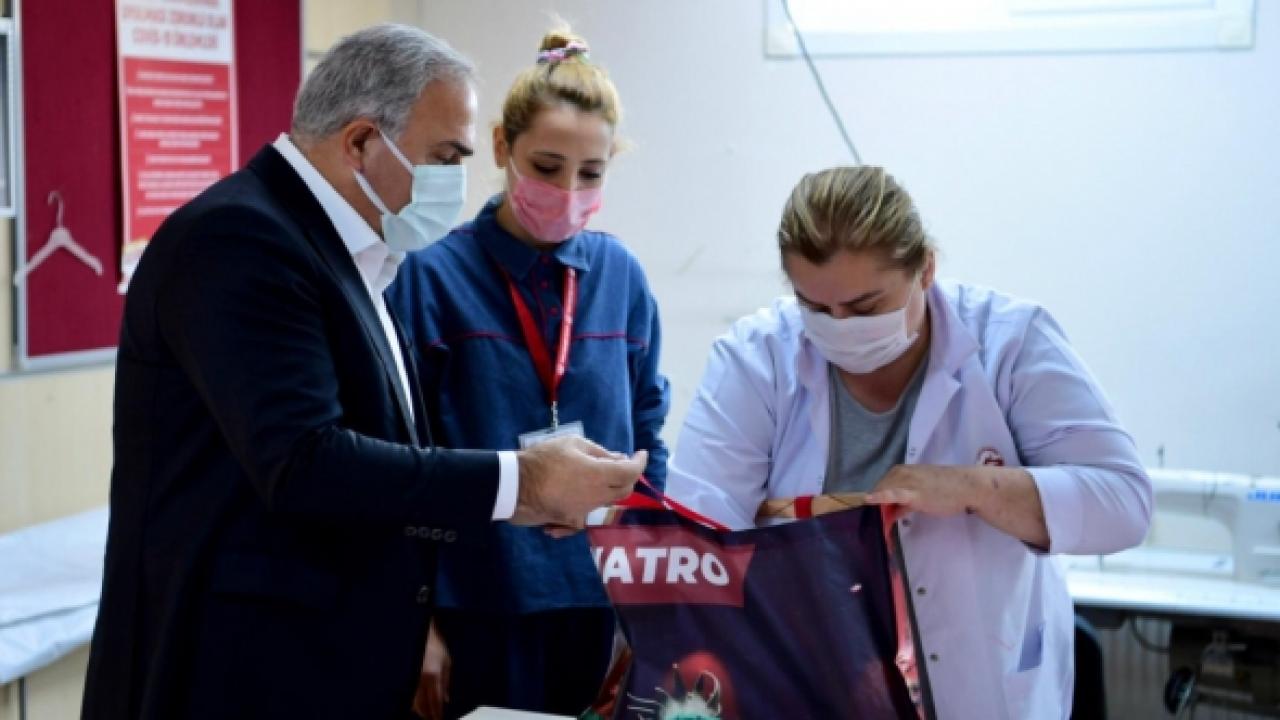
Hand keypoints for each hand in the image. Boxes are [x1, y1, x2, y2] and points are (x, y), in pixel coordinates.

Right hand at [412, 621, 450, 719]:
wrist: (420, 631)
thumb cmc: (435, 645)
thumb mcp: (447, 662)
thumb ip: (447, 682)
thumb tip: (446, 699)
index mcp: (434, 675)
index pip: (435, 700)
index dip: (437, 712)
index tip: (438, 719)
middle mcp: (421, 678)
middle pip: (423, 704)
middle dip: (428, 714)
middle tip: (432, 719)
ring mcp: (411, 677)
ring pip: (413, 701)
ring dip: (419, 710)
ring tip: (425, 715)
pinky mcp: (404, 674)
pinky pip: (407, 693)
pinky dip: (411, 702)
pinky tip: (415, 706)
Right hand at [510, 436, 645, 527]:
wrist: (515, 486)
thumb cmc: (543, 459)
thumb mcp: (571, 444)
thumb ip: (599, 452)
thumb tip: (617, 458)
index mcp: (599, 475)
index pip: (631, 472)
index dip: (640, 462)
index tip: (641, 454)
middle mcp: (597, 497)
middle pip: (625, 490)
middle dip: (628, 476)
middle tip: (620, 463)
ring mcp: (586, 512)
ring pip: (608, 501)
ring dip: (610, 487)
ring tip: (597, 473)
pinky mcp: (572, 521)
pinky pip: (589, 512)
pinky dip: (589, 501)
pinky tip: (577, 491)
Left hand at [866, 464, 1049, 547]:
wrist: (969, 487)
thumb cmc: (949, 490)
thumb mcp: (924, 494)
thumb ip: (906, 502)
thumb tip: (893, 511)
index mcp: (905, 471)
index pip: (884, 483)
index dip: (877, 497)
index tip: (869, 509)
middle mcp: (904, 473)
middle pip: (881, 487)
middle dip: (875, 503)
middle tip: (871, 519)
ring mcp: (908, 482)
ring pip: (884, 490)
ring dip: (877, 505)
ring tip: (872, 520)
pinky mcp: (915, 492)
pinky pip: (893, 493)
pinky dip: (881, 495)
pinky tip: (869, 500)